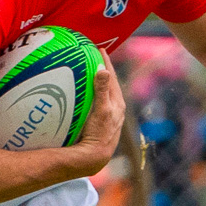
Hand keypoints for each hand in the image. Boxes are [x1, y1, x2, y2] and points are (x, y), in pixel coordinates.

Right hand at [70, 55, 125, 175]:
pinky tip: (87, 96)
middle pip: (110, 85)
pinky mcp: (102, 124)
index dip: (106, 63)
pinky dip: (95, 95)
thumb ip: (102, 90)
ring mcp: (109, 117)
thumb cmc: (98, 133)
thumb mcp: (101, 110)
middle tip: (96, 58)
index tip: (99, 49)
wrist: (95, 156)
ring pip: (105, 94)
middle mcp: (116, 109)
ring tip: (92, 73)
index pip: (111, 77)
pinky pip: (99, 103)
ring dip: (100, 83)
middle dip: (104, 71)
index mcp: (118, 103)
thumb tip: (103, 70)